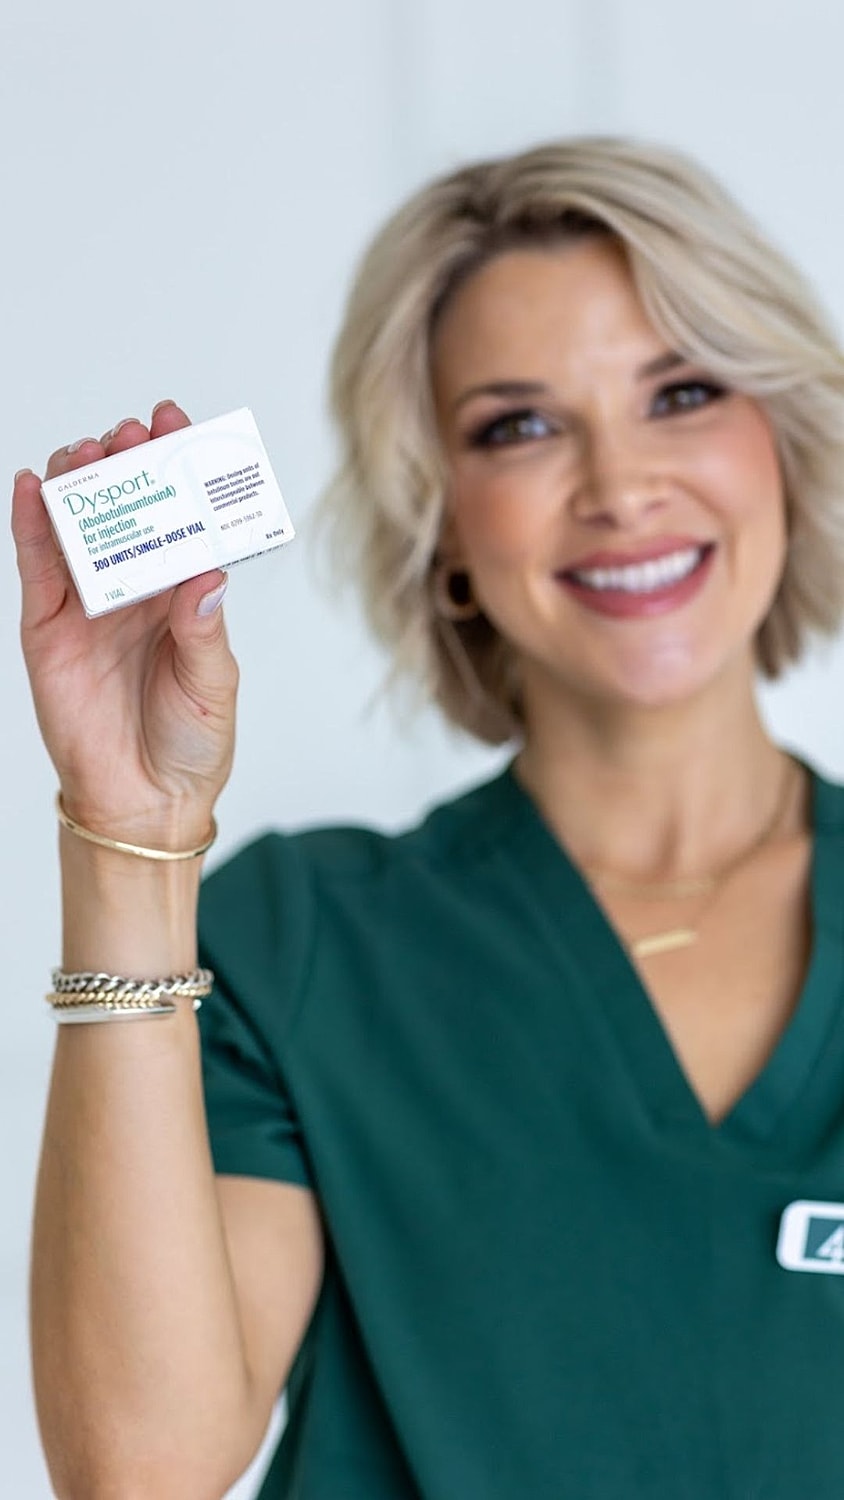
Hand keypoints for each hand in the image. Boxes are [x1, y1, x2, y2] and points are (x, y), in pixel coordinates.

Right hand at [12, 401, 238, 845]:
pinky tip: (35, 485)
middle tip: (131, 433)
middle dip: (127, 463)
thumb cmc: (190, 743)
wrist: (143, 800)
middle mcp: (135, 590)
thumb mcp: (213, 683)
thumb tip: (206, 570)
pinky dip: (32, 522)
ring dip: (80, 482)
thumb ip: (204, 627)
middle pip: (127, 510)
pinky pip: (37, 564)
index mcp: (184, 594)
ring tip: (88, 451)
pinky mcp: (48, 625)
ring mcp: (89, 604)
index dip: (177, 470)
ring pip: (78, 526)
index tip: (178, 426)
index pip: (180, 518)